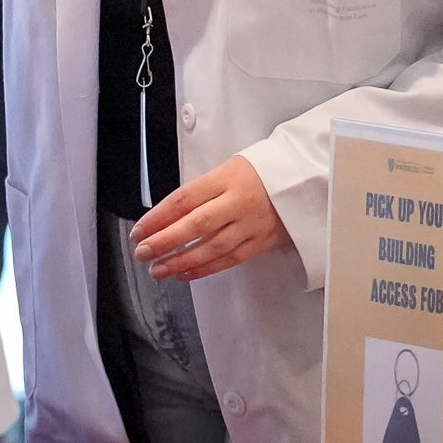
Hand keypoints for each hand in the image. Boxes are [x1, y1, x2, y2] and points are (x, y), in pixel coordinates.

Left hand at [130, 155, 285, 282]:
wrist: (302, 178)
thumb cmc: (258, 172)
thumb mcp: (227, 169)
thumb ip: (200, 191)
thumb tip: (166, 218)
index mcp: (226, 178)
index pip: (184, 199)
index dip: (158, 217)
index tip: (139, 230)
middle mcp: (238, 201)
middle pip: (195, 225)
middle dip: (165, 242)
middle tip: (143, 253)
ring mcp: (252, 224)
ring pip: (212, 248)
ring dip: (181, 261)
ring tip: (158, 270)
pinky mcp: (262, 241)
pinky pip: (230, 259)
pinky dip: (205, 269)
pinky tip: (184, 274)